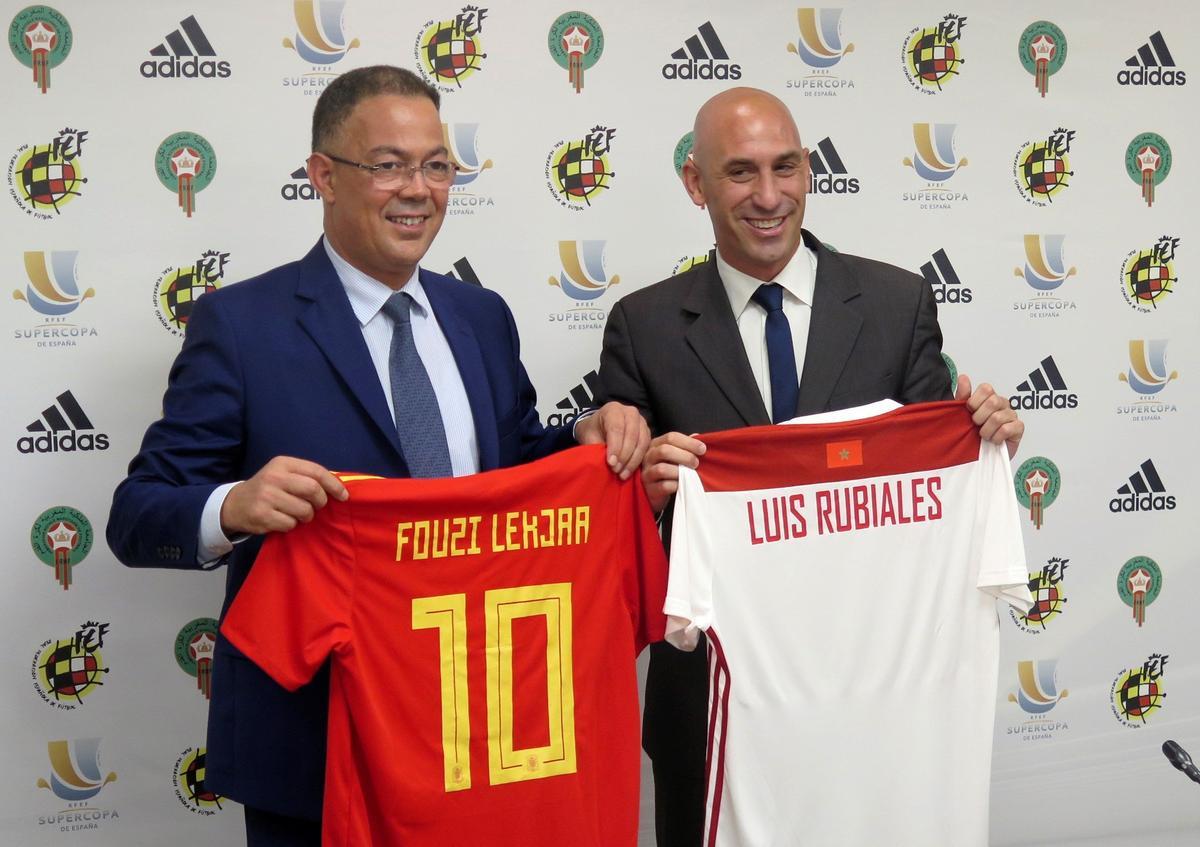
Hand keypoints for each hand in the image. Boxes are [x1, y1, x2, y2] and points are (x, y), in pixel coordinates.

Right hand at [220, 456, 347, 535]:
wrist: (236, 504)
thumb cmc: (269, 489)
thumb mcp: (284, 474)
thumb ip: (307, 477)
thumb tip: (338, 487)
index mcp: (283, 463)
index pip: (316, 471)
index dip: (334, 485)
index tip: (343, 496)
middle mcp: (274, 477)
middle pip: (313, 490)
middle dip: (320, 502)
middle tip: (316, 507)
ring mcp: (266, 496)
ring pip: (304, 510)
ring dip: (306, 516)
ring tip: (297, 514)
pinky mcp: (262, 515)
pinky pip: (290, 524)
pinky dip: (291, 525)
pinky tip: (282, 519)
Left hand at [574, 401, 650, 479]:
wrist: (599, 427)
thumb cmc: (593, 432)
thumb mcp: (589, 437)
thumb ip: (596, 448)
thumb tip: (607, 464)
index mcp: (613, 409)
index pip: (616, 428)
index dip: (615, 447)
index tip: (611, 463)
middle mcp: (630, 412)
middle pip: (632, 434)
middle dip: (624, 455)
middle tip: (616, 471)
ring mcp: (641, 421)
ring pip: (642, 441)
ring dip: (633, 460)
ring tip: (623, 474)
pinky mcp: (647, 432)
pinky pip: (647, 447)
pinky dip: (639, 460)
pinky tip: (630, 471)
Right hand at [641, 432, 706, 512]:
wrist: (656, 491)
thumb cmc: (668, 469)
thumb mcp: (674, 455)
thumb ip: (684, 446)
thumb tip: (696, 436)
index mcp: (655, 445)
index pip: (670, 437)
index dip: (688, 442)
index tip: (702, 449)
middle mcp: (648, 457)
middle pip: (664, 450)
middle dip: (685, 456)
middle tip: (696, 463)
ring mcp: (647, 473)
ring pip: (662, 469)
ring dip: (680, 471)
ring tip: (690, 474)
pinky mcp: (650, 489)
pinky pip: (664, 486)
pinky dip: (676, 485)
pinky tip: (682, 484)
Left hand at [956, 375, 1023, 458]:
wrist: (981, 456)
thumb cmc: (971, 434)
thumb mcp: (961, 415)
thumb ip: (962, 397)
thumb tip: (963, 377)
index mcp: (989, 398)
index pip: (986, 388)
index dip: (974, 402)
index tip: (969, 412)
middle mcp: (1002, 404)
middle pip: (993, 401)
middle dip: (980, 417)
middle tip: (976, 426)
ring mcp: (1012, 415)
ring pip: (998, 417)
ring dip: (986, 431)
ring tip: (984, 436)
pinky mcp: (1019, 428)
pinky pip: (1008, 429)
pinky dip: (996, 437)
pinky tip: (994, 440)